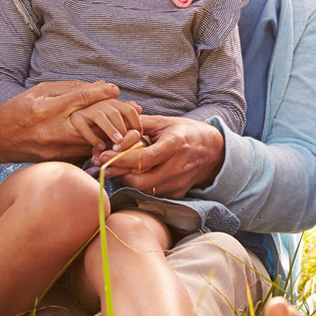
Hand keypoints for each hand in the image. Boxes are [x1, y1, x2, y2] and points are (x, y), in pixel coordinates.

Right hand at [0, 80, 120, 163]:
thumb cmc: (16, 111)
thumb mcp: (39, 92)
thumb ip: (69, 88)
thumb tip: (99, 85)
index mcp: (46, 109)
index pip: (80, 98)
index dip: (101, 92)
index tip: (116, 90)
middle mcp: (52, 129)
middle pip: (92, 122)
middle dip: (114, 117)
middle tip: (130, 112)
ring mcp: (54, 148)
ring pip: (91, 140)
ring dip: (109, 133)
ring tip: (124, 126)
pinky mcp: (55, 160)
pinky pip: (82, 152)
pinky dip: (96, 145)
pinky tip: (106, 140)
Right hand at [70, 98, 142, 154]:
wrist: (69, 126)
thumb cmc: (96, 125)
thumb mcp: (112, 120)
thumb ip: (123, 114)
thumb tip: (140, 108)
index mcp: (111, 103)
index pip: (128, 109)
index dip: (136, 122)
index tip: (138, 135)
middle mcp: (99, 104)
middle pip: (115, 113)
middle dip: (123, 128)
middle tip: (127, 142)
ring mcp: (86, 110)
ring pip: (101, 117)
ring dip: (111, 131)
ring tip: (117, 143)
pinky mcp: (75, 119)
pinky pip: (85, 127)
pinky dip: (94, 138)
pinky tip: (101, 147)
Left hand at [92, 114, 224, 196]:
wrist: (213, 150)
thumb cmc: (186, 132)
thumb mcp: (165, 122)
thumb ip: (140, 123)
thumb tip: (115, 125)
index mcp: (174, 145)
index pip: (143, 158)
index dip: (120, 159)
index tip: (102, 155)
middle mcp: (177, 167)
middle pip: (140, 180)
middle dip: (121, 174)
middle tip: (108, 164)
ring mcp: (178, 182)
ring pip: (144, 189)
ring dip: (129, 179)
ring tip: (121, 168)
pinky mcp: (177, 193)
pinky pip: (153, 193)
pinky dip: (142, 184)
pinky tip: (138, 173)